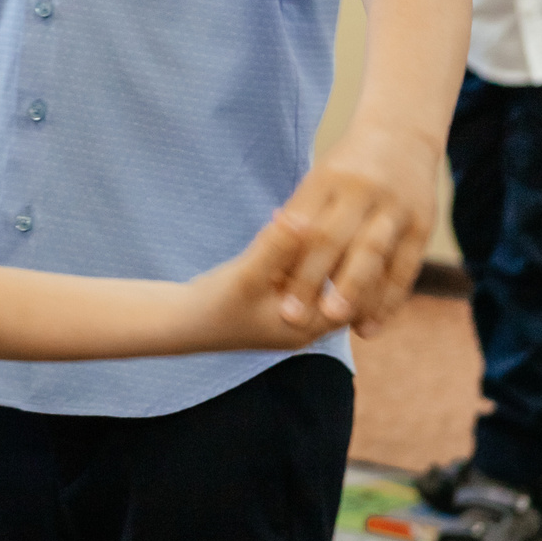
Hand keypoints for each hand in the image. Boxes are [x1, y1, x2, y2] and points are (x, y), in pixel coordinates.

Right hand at [189, 213, 343, 350]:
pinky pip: (297, 269)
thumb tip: (303, 217)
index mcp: (309, 327)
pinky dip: (294, 249)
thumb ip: (276, 247)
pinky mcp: (278, 296)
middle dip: (336, 248)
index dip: (359, 262)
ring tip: (303, 215)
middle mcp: (308, 323)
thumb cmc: (215, 304)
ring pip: (317, 274)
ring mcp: (293, 309)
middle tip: (335, 213)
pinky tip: (282, 221)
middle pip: (340, 283)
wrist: (181, 320)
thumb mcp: (247, 275)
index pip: (356, 298)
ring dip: (314, 245)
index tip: (354, 227)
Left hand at [277, 126, 437, 338]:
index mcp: (326, 178)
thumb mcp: (320, 180)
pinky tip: (370, 327)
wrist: (403, 134)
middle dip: (312, 280)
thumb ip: (299, 215)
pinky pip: (405, 267)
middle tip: (291, 317)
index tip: (268, 291)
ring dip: (353, 292)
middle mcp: (361, 190)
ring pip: (372, 254)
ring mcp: (394, 206)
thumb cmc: (348, 167)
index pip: (302, 223)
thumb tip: (269, 253)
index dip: (285, 260)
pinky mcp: (422, 224)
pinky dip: (388, 300)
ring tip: (334, 324)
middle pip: (333, 239)